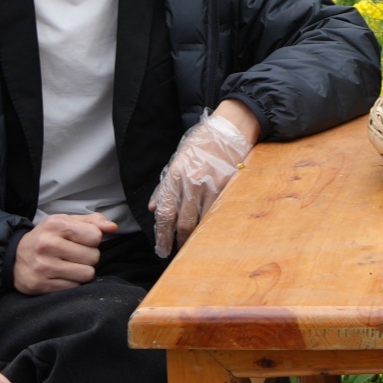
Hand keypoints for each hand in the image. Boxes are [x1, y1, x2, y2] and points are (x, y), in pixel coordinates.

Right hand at [15, 213, 112, 293]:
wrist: (14, 257)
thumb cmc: (47, 237)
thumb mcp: (66, 222)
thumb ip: (93, 221)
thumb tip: (113, 227)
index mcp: (56, 225)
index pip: (95, 236)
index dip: (93, 240)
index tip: (82, 241)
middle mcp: (48, 244)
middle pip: (93, 257)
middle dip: (88, 257)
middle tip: (74, 255)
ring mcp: (43, 266)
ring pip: (87, 274)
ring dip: (82, 271)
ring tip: (69, 265)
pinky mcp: (41, 285)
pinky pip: (74, 287)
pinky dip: (71, 282)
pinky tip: (60, 275)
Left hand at [151, 107, 255, 256]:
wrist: (229, 129)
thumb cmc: (201, 143)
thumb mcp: (177, 160)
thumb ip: (164, 186)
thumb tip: (153, 209)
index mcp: (175, 174)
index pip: (165, 212)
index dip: (162, 234)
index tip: (161, 248)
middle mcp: (192, 182)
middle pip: (183, 222)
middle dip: (178, 241)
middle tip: (175, 253)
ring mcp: (212, 185)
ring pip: (202, 221)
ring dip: (196, 237)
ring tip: (192, 247)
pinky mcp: (228, 187)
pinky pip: (218, 212)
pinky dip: (213, 225)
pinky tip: (210, 233)